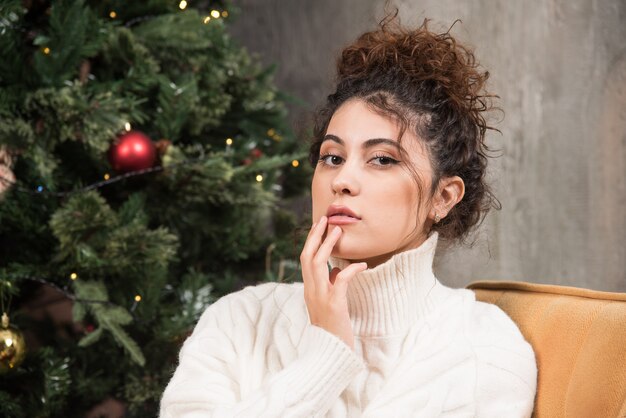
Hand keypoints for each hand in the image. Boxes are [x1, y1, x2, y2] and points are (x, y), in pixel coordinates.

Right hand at [300, 216, 366, 349]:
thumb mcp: (329, 304)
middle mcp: (311, 290)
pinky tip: (363, 265)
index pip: (305, 259)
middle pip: (307, 256)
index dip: (311, 241)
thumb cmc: (332, 329)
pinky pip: (341, 280)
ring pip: (318, 264)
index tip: (318, 226)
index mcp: (309, 289)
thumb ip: (330, 286)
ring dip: (328, 246)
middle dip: (315, 236)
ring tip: (338, 231)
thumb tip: (337, 270)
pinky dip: (351, 269)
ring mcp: (320, 297)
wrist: (330, 353)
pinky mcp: (334, 304)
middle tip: (325, 219)